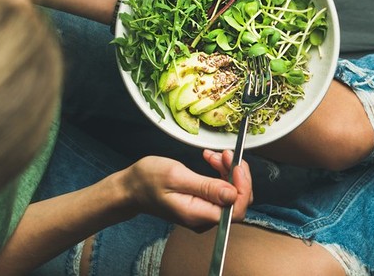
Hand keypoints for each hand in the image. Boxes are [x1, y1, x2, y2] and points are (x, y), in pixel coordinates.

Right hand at [120, 151, 252, 230]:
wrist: (131, 188)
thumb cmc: (147, 180)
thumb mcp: (176, 176)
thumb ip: (205, 187)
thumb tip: (232, 194)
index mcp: (197, 214)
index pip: (236, 209)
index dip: (243, 187)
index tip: (236, 165)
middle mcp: (203, 218)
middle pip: (237, 201)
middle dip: (236, 175)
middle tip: (225, 154)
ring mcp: (203, 213)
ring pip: (231, 193)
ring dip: (228, 171)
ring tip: (214, 155)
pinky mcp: (202, 205)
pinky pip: (221, 191)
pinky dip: (221, 173)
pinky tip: (212, 161)